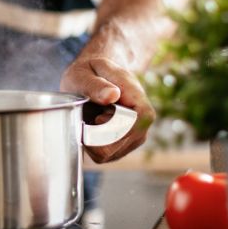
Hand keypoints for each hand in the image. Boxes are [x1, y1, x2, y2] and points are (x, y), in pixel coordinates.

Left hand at [60, 23, 155, 162]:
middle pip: (115, 147)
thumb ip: (96, 84)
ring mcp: (134, 139)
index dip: (109, 128)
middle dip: (94, 135)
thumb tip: (112, 95)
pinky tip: (92, 126)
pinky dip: (91, 143)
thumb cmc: (90, 72)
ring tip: (93, 117)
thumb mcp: (85, 72)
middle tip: (90, 114)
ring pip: (107, 155)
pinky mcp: (122, 148)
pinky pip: (102, 156)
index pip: (133, 127)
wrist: (95, 77)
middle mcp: (142, 125)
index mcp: (140, 104)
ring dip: (91, 138)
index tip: (97, 116)